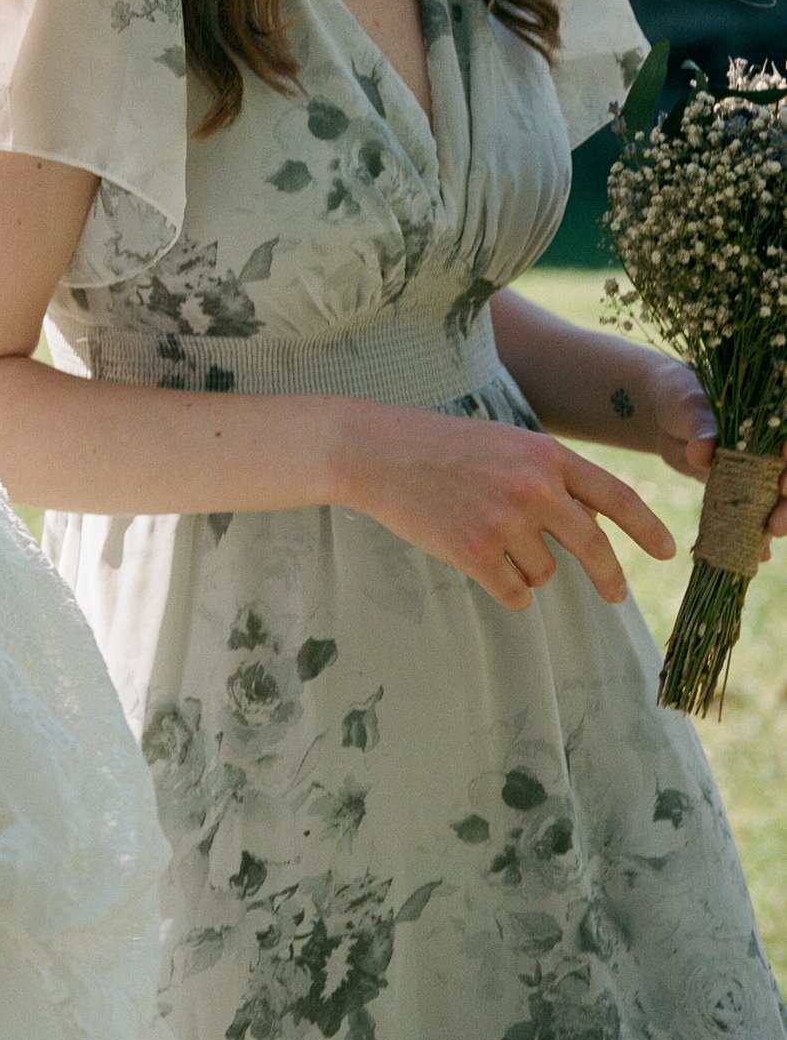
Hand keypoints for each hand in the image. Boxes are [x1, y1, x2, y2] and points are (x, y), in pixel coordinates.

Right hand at [332, 400, 675, 611]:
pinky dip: (503, 588)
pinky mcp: (474, 552)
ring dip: (524, 567)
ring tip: (484, 539)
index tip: (665, 552)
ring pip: (544, 571)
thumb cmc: (436, 446)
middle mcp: (533, 488)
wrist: (373, 451)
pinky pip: (514, 592)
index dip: (646, 527)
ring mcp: (504, 521)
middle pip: (592, 546)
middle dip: (608, 577)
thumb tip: (590, 525)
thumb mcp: (503, 444)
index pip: (615, 496)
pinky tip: (475, 561)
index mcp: (545, 455)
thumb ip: (548, 477)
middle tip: (615, 595)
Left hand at [636, 358, 786, 547]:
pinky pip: (757, 514)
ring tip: (764, 546)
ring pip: (779, 501)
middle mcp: (775, 449)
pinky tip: (757, 555)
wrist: (666, 419)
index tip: (784, 485)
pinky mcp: (748, 492)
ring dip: (778, 523)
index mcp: (772, 420)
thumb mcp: (688, 409)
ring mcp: (764, 472)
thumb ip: (699, 429)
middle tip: (775, 526)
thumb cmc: (682, 401)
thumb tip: (701, 451)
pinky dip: (757, 534)